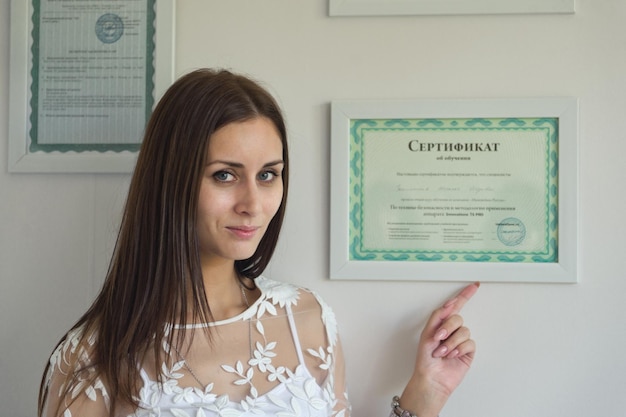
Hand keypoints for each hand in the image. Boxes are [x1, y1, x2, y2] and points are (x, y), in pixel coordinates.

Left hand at [400, 282, 479, 416]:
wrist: (431, 378)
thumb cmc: (426, 359)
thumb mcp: (427, 334)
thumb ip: (438, 317)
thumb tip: (449, 304)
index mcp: (441, 323)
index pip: (454, 306)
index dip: (464, 295)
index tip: (475, 285)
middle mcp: (452, 330)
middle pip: (457, 317)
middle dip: (447, 328)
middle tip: (437, 339)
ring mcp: (460, 341)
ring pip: (464, 331)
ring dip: (451, 343)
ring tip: (442, 353)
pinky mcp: (467, 351)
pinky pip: (469, 343)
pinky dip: (459, 349)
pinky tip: (452, 356)